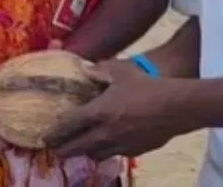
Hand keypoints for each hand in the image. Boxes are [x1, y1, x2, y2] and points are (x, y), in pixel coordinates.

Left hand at [43, 62, 202, 160]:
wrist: (177, 107)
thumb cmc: (147, 86)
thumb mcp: (120, 71)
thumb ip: (99, 69)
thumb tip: (84, 68)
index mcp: (98, 112)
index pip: (69, 126)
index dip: (55, 133)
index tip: (45, 137)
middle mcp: (106, 133)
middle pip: (78, 147)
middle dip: (64, 150)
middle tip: (55, 150)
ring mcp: (122, 145)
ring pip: (97, 154)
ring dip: (87, 151)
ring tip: (83, 147)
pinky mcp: (136, 151)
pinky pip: (116, 154)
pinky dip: (109, 151)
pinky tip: (110, 145)